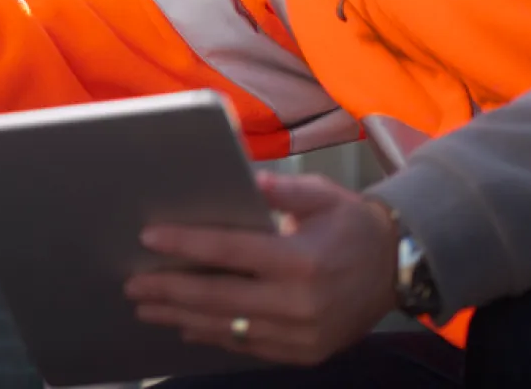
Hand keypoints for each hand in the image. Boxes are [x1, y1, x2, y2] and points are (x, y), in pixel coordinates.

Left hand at [123, 172, 398, 365]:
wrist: (398, 269)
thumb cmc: (352, 224)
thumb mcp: (323, 196)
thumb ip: (284, 190)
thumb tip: (247, 178)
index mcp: (300, 260)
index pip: (230, 252)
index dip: (186, 245)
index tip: (149, 238)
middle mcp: (299, 303)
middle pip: (219, 297)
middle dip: (170, 290)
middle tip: (133, 283)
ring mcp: (302, 334)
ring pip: (230, 327)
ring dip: (183, 317)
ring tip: (148, 307)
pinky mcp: (305, 353)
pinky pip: (250, 346)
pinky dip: (216, 335)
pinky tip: (188, 327)